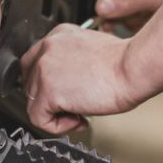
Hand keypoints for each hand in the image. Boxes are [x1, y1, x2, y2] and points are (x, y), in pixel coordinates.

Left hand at [17, 25, 143, 134]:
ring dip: (56, 114)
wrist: (132, 68)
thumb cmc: (124, 62)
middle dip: (50, 100)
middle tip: (74, 107)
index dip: (49, 84)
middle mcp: (47, 48)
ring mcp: (44, 69)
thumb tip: (69, 83)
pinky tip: (78, 120)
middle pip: (30, 82)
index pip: (36, 62)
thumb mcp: (93, 50)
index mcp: (59, 36)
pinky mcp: (48, 91)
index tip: (64, 94)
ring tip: (80, 115)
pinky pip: (38, 119)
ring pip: (33, 102)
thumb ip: (73, 62)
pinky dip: (57, 126)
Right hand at [95, 0, 162, 27]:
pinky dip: (139, 25)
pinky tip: (153, 22)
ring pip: (120, 12)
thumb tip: (99, 8)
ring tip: (154, 18)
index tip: (115, 22)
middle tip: (145, 17)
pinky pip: (130, 20)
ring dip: (134, 21)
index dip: (111, 5)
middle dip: (126, 14)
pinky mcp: (144, 3)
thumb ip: (128, 0)